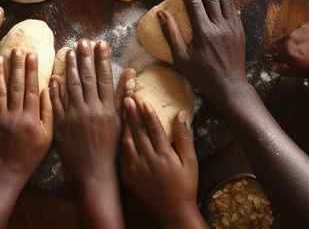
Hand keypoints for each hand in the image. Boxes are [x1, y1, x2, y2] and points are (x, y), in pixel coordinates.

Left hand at [0, 49, 52, 187]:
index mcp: (31, 119)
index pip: (33, 89)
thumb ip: (49, 112)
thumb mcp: (46, 138)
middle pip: (16, 85)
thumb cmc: (28, 157)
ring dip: (0, 70)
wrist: (2, 175)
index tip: (32, 54)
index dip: (32, 70)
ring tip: (1, 54)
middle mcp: (15, 116)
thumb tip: (50, 88)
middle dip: (17, 65)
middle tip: (17, 48)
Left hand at [50, 40, 134, 186]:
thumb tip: (132, 72)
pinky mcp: (60, 124)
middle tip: (82, 41)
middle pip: (87, 78)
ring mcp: (74, 116)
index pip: (104, 77)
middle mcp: (90, 110)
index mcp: (107, 109)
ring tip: (69, 51)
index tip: (100, 43)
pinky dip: (55, 87)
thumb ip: (123, 95)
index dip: (102, 59)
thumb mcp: (121, 121)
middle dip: (84, 57)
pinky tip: (55, 75)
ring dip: (70, 67)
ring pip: (71, 86)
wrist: (93, 172)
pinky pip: (56, 102)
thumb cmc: (111, 148)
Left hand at [121, 96, 202, 227]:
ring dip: (124, 125)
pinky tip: (118, 131)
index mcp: (165, 156)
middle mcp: (148, 161)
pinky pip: (123, 155)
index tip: (143, 100)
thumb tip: (181, 115)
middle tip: (127, 98)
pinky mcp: (129, 176)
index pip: (155, 130)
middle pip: (138, 133)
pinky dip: (121, 142)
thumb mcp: (190, 162)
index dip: (148, 114)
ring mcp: (136, 169)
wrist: (173, 212)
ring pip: (127, 142)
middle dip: (132, 114)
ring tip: (121, 109)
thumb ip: (185, 138)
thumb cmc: (186, 185)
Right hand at [159, 0, 248, 110]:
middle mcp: (221, 25)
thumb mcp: (181, 59)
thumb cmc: (202, 75)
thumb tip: (161, 13)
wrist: (231, 87)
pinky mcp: (239, 25)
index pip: (194, 2)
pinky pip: (232, 1)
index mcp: (205, 33)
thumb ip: (172, 35)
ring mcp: (232, 24)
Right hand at [274, 20, 308, 76]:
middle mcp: (294, 33)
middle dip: (286, 47)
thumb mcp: (303, 72)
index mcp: (287, 47)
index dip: (273, 56)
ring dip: (301, 40)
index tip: (275, 59)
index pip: (273, 51)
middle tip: (295, 55)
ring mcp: (306, 25)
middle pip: (284, 40)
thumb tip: (276, 68)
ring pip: (298, 34)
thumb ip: (286, 70)